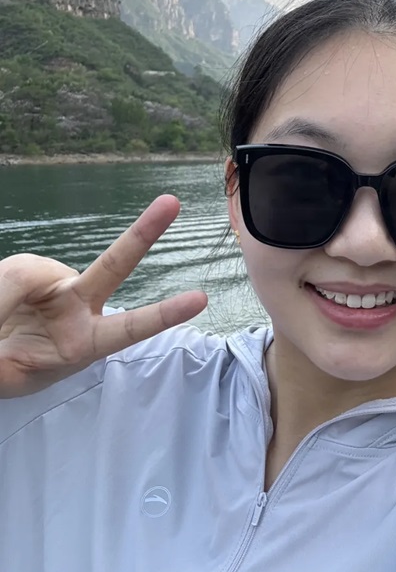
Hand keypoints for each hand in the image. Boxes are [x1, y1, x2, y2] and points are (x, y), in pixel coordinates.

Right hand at [0, 195, 207, 397]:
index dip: (163, 315)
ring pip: (29, 273)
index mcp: (85, 343)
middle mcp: (79, 306)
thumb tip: (20, 282)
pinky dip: (1, 287)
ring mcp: (56, 285)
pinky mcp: (30, 270)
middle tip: (171, 202)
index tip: (200, 299)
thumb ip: (17, 325)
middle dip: (143, 233)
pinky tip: (0, 306)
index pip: (129, 328)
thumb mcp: (7, 369)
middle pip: (114, 265)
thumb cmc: (6, 369)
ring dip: (5, 294)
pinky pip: (15, 272)